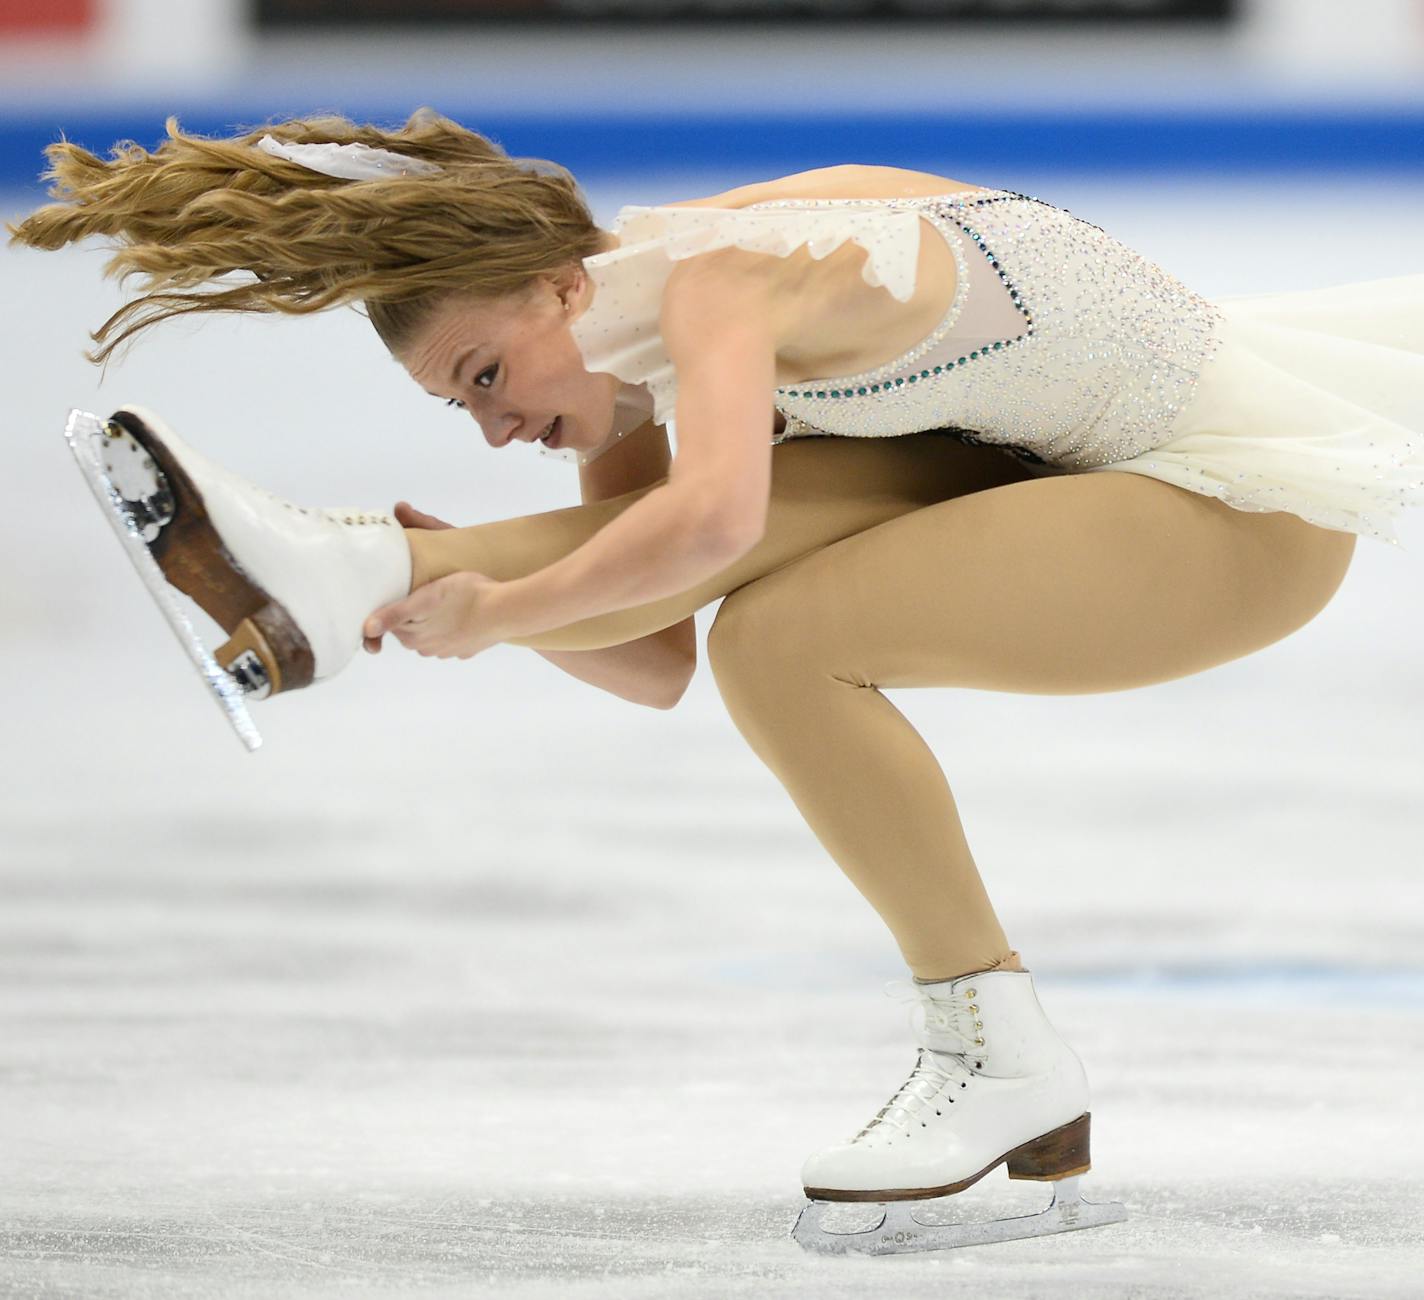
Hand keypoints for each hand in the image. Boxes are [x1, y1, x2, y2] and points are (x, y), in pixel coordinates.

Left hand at [364, 502, 504, 660]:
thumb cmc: (466, 597)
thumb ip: (394, 614)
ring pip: (433, 637)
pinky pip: (455, 639)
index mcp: (414, 638)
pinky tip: (464, 614)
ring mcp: (451, 652)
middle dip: (415, 618)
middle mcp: (429, 650)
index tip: (407, 593)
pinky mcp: (470, 649)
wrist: (506, 610)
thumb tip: (366, 630)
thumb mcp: (425, 598)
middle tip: (427, 594)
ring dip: (436, 623)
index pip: (393, 624)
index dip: (396, 608)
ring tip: (447, 602)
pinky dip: (456, 629)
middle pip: (412, 632)